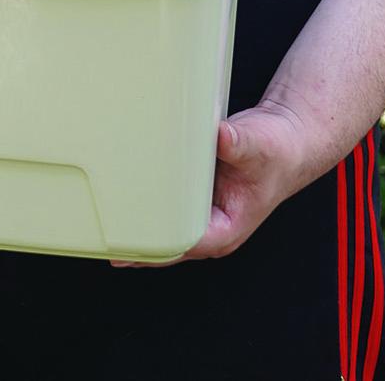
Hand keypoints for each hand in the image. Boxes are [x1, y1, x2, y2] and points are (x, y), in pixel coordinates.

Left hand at [110, 100, 310, 266]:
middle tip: (100, 235)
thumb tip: (221, 137)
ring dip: (138, 224)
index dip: (152, 248)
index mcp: (225, 230)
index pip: (182, 245)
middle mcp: (209, 227)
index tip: (124, 246)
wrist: (285, 140)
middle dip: (136, 243)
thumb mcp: (258, 147)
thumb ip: (238, 144)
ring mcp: (200, 213)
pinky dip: (147, 200)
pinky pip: (165, 205)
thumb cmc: (276, 153)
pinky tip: (125, 192)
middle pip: (165, 245)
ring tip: (103, 218)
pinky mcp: (193, 196)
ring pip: (163, 228)